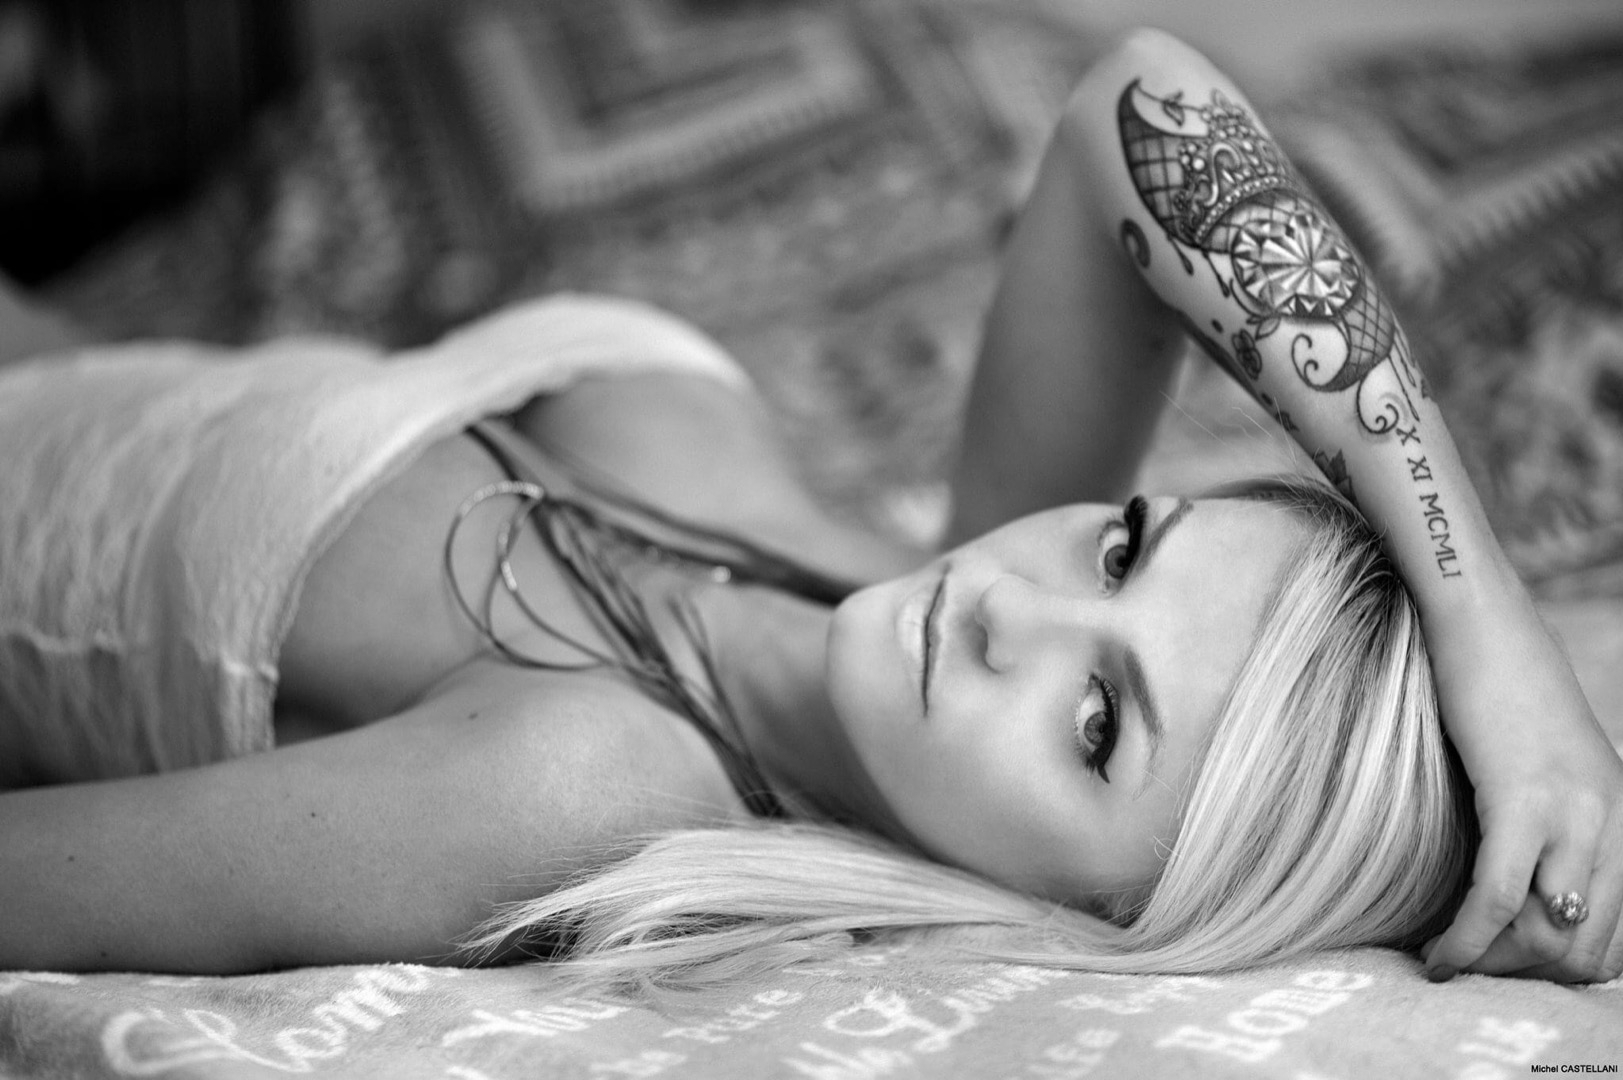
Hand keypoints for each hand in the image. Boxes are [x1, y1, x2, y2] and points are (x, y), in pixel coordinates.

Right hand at [1421, 602, 1622, 982]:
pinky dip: (1464, 941)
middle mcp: (1615, 824)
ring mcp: (1575, 813)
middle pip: (1585, 950)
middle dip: (1522, 975)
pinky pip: (1499, 898)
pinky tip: (1435, 952)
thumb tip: (1530, 891)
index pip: (1617, 939)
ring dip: (1491, 965)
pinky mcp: (1523, 800)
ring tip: (1445, 958)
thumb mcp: (1549, 766)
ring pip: (1548, 937)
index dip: (1558, 971)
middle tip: (1469, 965)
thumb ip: (1556, 823)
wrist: (1483, 623)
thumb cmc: (1500, 687)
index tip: (1502, 965)